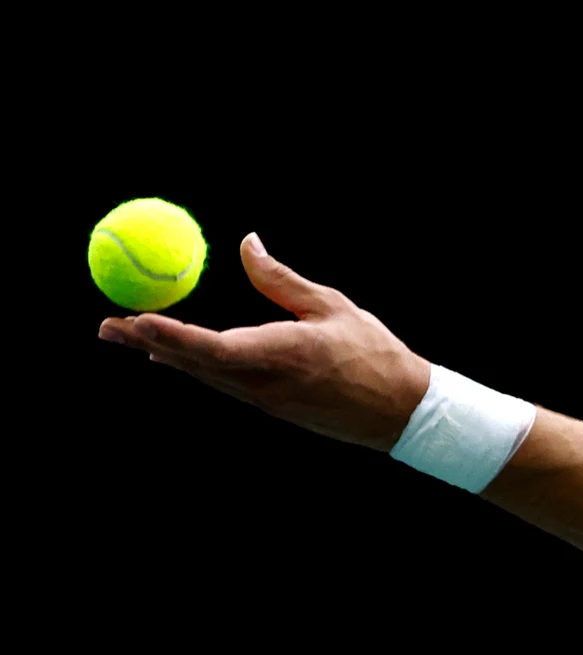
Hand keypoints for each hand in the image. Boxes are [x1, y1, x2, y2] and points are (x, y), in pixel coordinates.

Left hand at [97, 233, 434, 452]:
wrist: (402, 412)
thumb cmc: (374, 354)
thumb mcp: (331, 306)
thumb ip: (281, 279)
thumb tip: (248, 243)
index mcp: (280, 354)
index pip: (209, 347)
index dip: (167, 335)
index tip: (134, 319)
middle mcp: (264, 383)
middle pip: (192, 363)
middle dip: (147, 342)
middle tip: (108, 325)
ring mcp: (265, 400)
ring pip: (204, 374)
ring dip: (164, 353)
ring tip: (129, 335)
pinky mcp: (272, 407)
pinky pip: (221, 382)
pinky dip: (193, 364)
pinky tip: (175, 357)